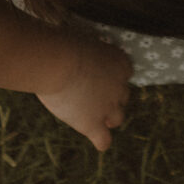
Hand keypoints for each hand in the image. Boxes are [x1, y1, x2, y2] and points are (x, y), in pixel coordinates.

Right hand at [37, 35, 132, 150]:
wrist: (58, 63)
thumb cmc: (65, 44)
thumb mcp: (84, 42)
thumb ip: (89, 54)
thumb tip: (79, 55)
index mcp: (120, 63)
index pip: (124, 72)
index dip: (111, 75)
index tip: (96, 73)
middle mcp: (119, 86)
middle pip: (122, 96)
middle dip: (110, 96)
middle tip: (90, 93)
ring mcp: (108, 107)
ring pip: (117, 118)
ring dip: (108, 117)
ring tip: (91, 114)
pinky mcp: (92, 124)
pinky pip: (104, 140)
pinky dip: (101, 140)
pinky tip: (95, 138)